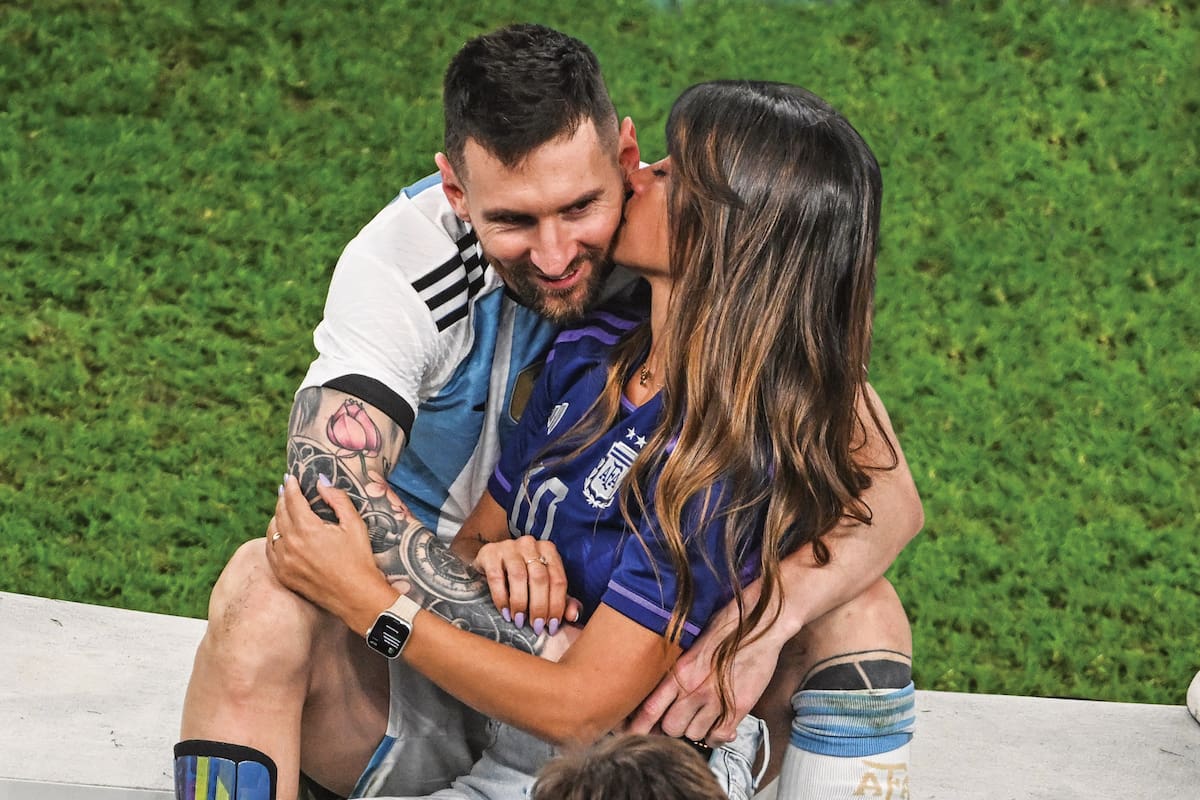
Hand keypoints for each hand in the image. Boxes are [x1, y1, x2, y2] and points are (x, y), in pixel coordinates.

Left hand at [267, 474, 387, 619]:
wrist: (357, 597)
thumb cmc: (360, 560)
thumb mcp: (355, 525)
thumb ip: (337, 499)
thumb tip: (321, 482)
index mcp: (308, 529)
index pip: (292, 500)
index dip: (290, 486)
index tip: (290, 478)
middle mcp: (291, 545)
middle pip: (279, 513)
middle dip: (283, 498)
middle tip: (286, 489)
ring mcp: (284, 562)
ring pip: (271, 531)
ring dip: (277, 517)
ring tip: (284, 510)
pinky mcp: (283, 575)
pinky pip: (270, 550)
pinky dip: (273, 537)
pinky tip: (280, 534)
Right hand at [473, 535, 578, 634]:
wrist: (490, 562)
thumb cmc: (522, 577)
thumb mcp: (544, 586)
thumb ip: (562, 600)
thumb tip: (573, 616)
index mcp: (548, 550)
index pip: (558, 579)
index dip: (557, 605)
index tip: (551, 626)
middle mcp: (530, 544)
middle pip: (540, 578)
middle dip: (539, 607)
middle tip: (535, 627)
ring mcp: (509, 546)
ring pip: (519, 577)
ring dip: (521, 603)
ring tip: (520, 621)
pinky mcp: (489, 553)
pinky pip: (496, 577)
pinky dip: (501, 598)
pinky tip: (505, 613)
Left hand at [626, 596, 785, 745]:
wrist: (760, 625)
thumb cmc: (726, 627)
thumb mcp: (692, 644)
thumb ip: (677, 669)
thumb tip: (659, 690)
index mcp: (679, 672)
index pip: (649, 710)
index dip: (638, 727)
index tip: (632, 732)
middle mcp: (694, 690)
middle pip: (671, 728)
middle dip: (672, 727)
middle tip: (679, 717)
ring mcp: (717, 701)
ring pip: (694, 734)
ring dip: (695, 729)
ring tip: (702, 714)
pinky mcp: (738, 708)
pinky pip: (718, 736)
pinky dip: (716, 735)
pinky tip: (717, 723)